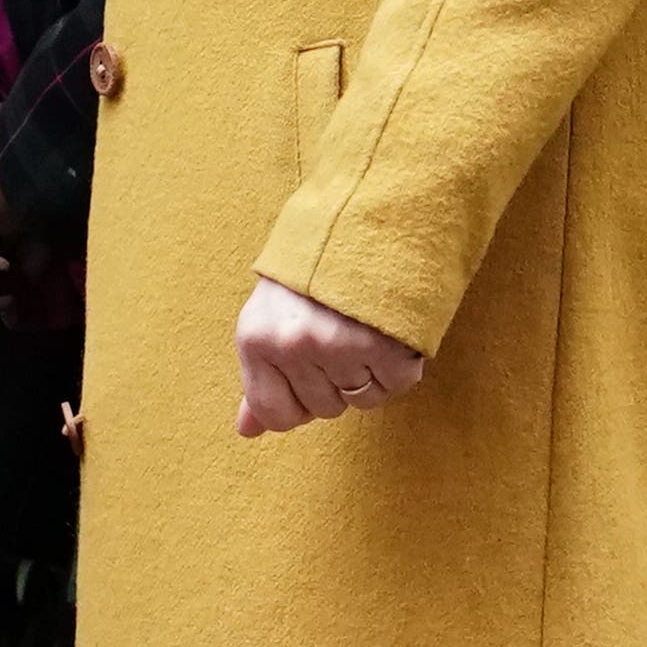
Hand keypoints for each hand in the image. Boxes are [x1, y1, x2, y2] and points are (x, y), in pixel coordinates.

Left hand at [232, 278, 428, 438]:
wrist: (362, 216)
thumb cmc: (309, 272)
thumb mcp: (269, 316)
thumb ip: (260, 378)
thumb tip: (247, 431)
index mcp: (256, 339)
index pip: (276, 415)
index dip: (298, 401)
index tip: (309, 369)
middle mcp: (293, 345)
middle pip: (324, 408)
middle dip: (336, 380)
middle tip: (339, 331)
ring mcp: (339, 345)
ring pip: (362, 400)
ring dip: (369, 372)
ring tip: (363, 326)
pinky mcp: (383, 343)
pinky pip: (395, 385)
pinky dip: (400, 365)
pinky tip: (389, 330)